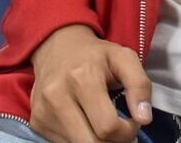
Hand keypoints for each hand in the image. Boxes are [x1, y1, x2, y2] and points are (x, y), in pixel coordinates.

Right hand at [28, 24, 152, 142]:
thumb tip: (144, 118)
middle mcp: (58, 97)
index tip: (132, 121)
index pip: (108, 127)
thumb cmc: (95, 55)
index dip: (127, 132)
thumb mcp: (124, 58)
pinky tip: (87, 123)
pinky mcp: (37, 122)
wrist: (56, 46)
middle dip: (113, 142)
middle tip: (121, 131)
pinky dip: (82, 139)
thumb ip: (140, 85)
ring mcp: (44, 112)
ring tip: (104, 125)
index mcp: (82, 79)